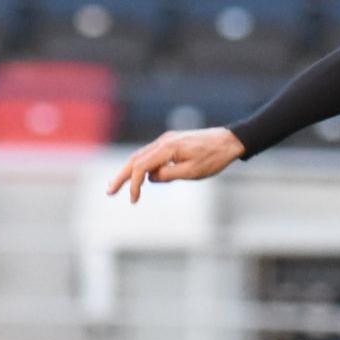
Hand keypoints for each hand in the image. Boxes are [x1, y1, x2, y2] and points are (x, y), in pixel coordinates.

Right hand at [106, 126, 244, 202]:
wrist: (230, 140)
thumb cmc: (214, 158)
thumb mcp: (193, 172)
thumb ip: (169, 175)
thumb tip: (152, 178)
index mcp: (167, 148)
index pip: (142, 167)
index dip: (134, 184)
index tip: (133, 200)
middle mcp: (163, 141)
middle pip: (135, 159)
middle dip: (121, 176)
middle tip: (109, 191)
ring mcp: (167, 140)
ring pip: (142, 155)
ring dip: (130, 170)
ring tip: (120, 185)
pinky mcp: (172, 141)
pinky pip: (153, 154)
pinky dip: (144, 165)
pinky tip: (144, 177)